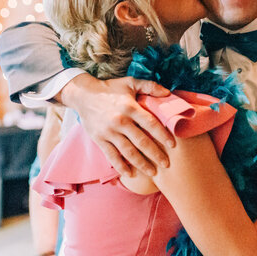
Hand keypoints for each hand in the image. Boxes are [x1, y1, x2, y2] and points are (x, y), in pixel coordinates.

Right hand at [60, 74, 174, 175]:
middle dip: (155, 154)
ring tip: (152, 172)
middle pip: (141, 141)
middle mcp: (120, 121)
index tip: (173, 145)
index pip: (150, 123)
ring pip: (128, 151)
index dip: (163, 135)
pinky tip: (130, 173)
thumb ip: (150, 86)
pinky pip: (111, 155)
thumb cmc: (110, 88)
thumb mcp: (130, 82)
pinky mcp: (99, 139)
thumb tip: (168, 93)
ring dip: (141, 164)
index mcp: (130, 107)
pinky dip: (121, 166)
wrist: (83, 95)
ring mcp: (109, 132)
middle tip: (166, 164)